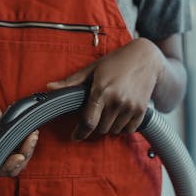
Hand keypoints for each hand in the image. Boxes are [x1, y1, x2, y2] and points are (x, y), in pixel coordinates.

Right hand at [0, 87, 38, 176]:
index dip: (8, 165)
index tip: (19, 156)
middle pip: (9, 167)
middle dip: (23, 156)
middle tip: (32, 138)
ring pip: (17, 158)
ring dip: (27, 149)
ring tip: (33, 134)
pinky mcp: (5, 140)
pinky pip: (19, 147)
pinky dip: (26, 142)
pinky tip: (31, 130)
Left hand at [47, 38, 163, 139]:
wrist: (145, 58)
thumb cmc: (116, 62)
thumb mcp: (92, 69)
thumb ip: (71, 82)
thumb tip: (50, 88)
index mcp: (101, 91)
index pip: (88, 121)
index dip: (79, 133)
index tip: (75, 137)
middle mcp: (116, 101)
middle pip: (100, 128)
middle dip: (95, 125)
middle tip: (97, 114)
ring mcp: (130, 107)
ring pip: (114, 130)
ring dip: (109, 126)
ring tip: (110, 111)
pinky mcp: (141, 111)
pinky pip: (128, 130)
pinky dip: (123, 127)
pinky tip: (121, 115)